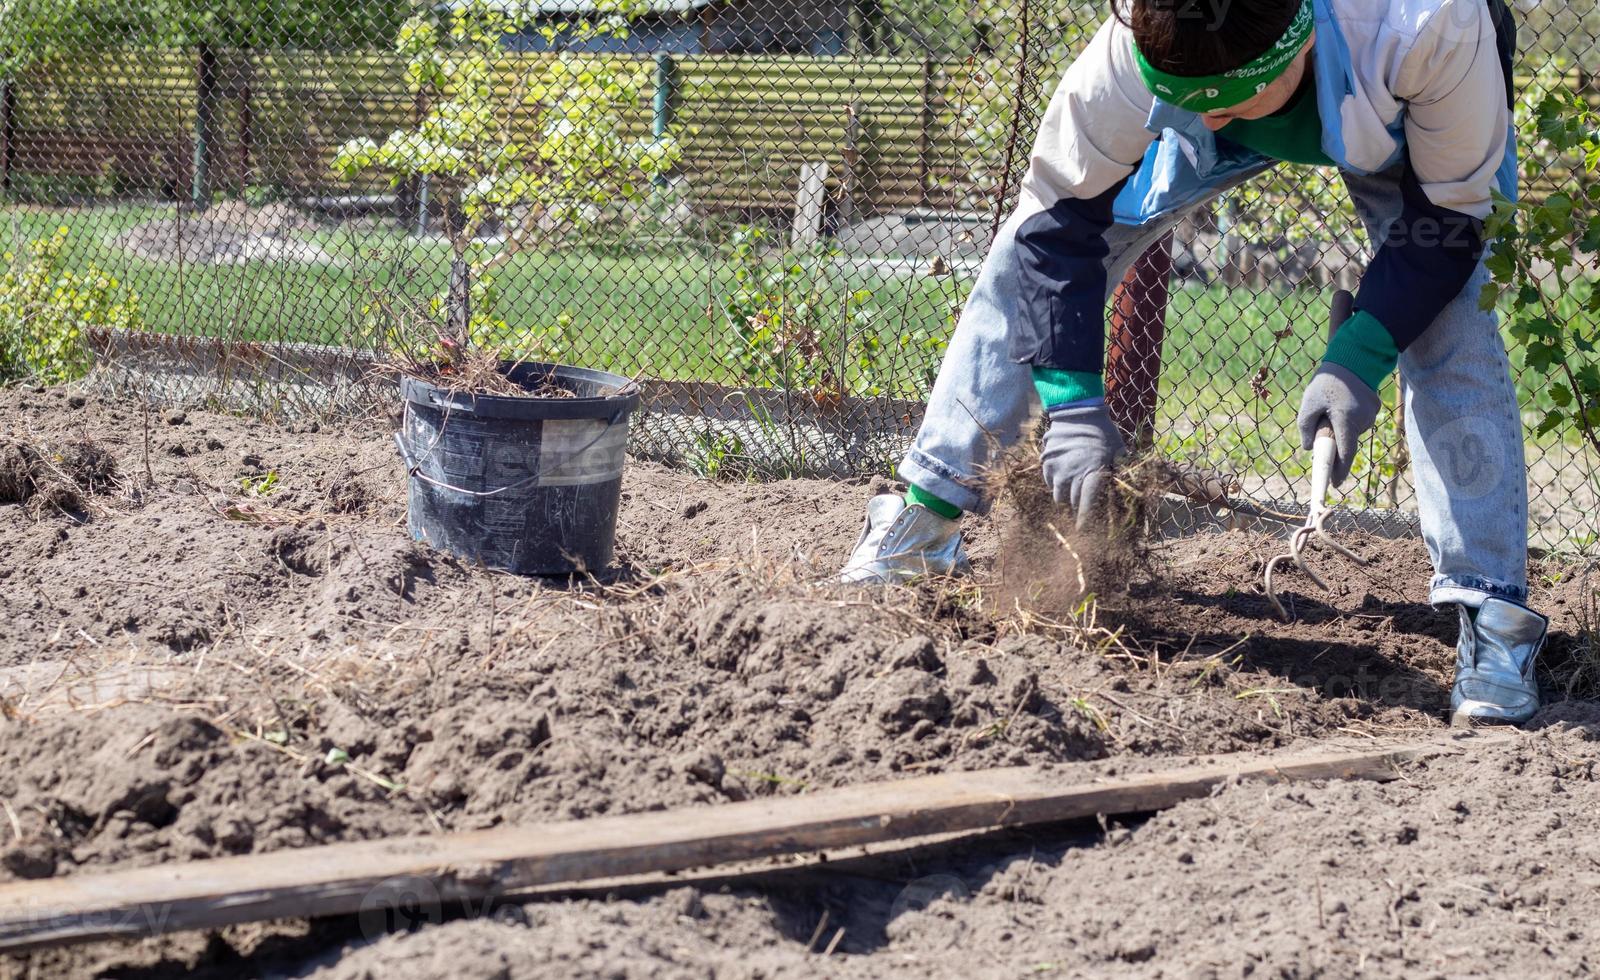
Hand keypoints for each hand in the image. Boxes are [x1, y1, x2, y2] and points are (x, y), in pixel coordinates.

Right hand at [1040, 403, 1124, 528]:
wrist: (1078, 411)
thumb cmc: (1102, 431)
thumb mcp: (1118, 450)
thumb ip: (1119, 470)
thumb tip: (1127, 486)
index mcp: (1092, 474)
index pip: (1087, 504)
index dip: (1084, 519)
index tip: (1082, 529)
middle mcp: (1072, 475)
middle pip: (1072, 502)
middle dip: (1076, 507)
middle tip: (1080, 506)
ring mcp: (1057, 469)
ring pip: (1058, 495)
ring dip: (1064, 497)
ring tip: (1069, 493)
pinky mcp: (1046, 463)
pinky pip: (1049, 481)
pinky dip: (1055, 483)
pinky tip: (1062, 476)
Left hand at [1296, 363, 1380, 485]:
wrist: (1353, 358)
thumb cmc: (1327, 382)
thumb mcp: (1309, 404)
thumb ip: (1306, 428)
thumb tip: (1309, 448)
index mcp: (1346, 421)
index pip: (1345, 453)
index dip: (1340, 471)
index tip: (1335, 484)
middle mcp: (1363, 420)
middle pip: (1347, 442)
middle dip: (1335, 442)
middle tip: (1323, 427)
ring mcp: (1371, 414)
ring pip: (1352, 431)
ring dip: (1341, 427)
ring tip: (1331, 407)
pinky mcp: (1375, 408)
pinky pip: (1359, 421)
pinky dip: (1349, 418)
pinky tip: (1342, 403)